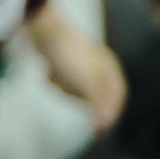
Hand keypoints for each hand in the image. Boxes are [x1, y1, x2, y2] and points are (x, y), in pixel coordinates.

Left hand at [33, 4, 125, 130]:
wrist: (41, 29)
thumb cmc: (68, 58)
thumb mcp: (87, 85)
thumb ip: (98, 106)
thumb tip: (105, 124)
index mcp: (109, 67)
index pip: (117, 95)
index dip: (109, 113)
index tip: (97, 129)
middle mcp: (98, 62)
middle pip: (93, 94)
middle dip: (78, 94)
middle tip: (68, 88)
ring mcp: (79, 59)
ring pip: (73, 87)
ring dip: (63, 86)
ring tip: (56, 75)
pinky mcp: (62, 58)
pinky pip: (59, 77)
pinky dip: (53, 77)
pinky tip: (47, 70)